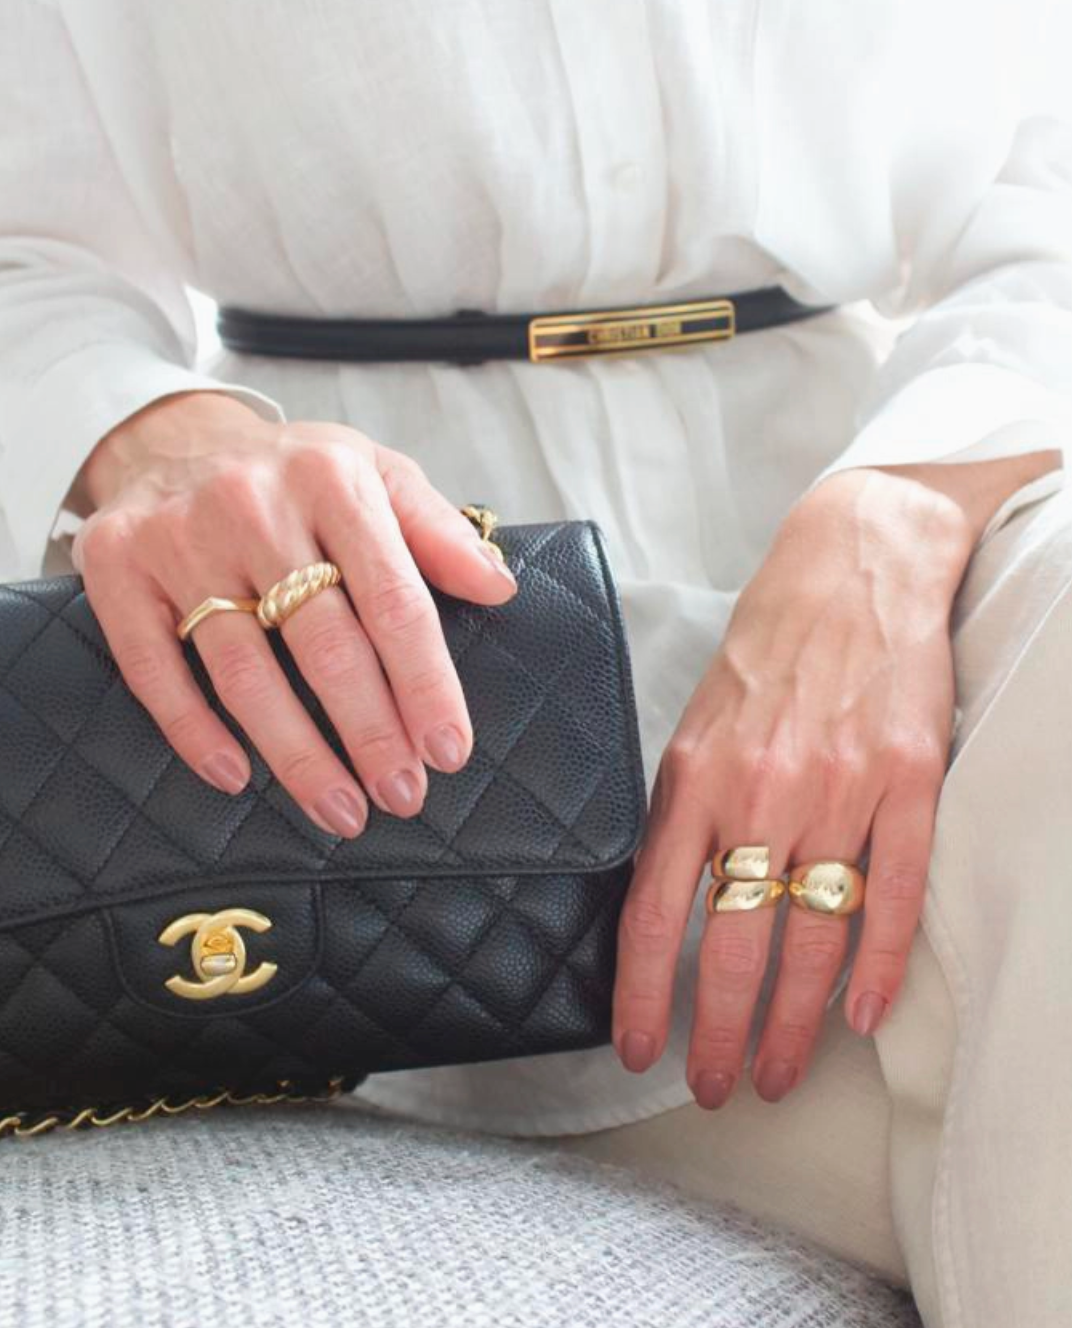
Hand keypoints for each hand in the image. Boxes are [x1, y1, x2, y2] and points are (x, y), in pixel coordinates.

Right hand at [70, 390, 516, 836]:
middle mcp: (252, 504)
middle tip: (402, 793)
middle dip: (371, 732)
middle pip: (323, 643)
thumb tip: (499, 586)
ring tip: (340, 808)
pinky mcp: (116, 565)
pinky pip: (155, 667)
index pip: (392, 599)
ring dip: (295, 752)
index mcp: (332, 478)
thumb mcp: (376, 474)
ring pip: (243, 669)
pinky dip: (194, 730)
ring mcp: (178, 536)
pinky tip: (236, 775)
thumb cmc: (296, 473)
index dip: (425, 682)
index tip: (448, 750)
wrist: (174, 435)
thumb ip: (438, 531)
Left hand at [611, 464, 981, 1108]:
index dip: (642, 991)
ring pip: (812, 934)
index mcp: (694, 776)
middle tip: (716, 1086)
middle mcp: (761, 789)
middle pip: (735, 942)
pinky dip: (878, 965)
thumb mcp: (698, 723)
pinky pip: (894, 894)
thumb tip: (663, 902)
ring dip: (794, 1020)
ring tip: (780, 1072)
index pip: (655, 909)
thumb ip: (685, 810)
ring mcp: (838, 787)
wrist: (850, 569)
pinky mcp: (906, 779)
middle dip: (721, 1031)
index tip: (637, 1048)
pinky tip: (859, 1015)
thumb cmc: (768, 650)